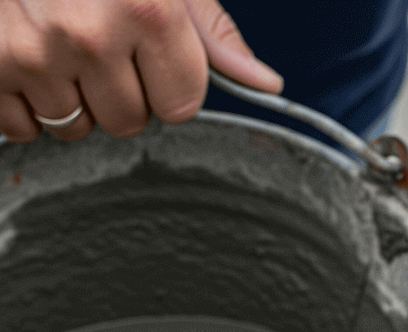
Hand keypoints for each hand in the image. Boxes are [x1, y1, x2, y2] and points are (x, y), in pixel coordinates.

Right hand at [0, 0, 281, 142]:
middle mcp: (89, 36)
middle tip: (99, 44)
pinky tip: (27, 57)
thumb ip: (212, 32)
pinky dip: (24, 102)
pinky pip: (21, 127)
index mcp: (146, 11)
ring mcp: (32, 53)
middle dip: (121, 93)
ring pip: (74, 127)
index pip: (181, 107)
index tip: (151, 54)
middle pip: (129, 123)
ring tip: (59, 43)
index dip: (170, 84)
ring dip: (72, 97)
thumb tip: (266, 83)